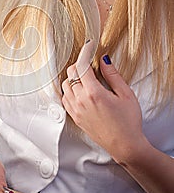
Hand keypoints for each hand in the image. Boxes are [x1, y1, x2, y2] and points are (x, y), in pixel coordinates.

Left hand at [62, 45, 143, 163]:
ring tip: (86, 77)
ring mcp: (76, 110)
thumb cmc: (128, 122)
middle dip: (79, 64)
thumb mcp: (126, 95)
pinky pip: (65, 99)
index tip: (89, 46)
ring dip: (73, 77)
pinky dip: (69, 91)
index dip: (85, 53)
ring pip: (65, 86)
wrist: (125, 145)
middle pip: (71, 73)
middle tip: (90, 63)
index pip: (82, 66)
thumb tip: (104, 59)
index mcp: (94, 93)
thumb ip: (113, 75)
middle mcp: (81, 101)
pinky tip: (80, 91)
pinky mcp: (75, 117)